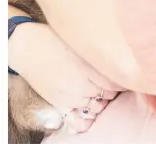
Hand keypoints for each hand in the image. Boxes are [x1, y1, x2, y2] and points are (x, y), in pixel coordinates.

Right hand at [9, 22, 124, 132]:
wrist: (27, 46)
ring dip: (103, 98)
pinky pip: (80, 117)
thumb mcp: (80, 41)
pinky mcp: (60, 103)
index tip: (129, 72)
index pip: (116, 79)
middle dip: (115, 87)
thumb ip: (99, 49)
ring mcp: (70, 95)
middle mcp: (81, 83)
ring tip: (102, 87)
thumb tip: (118, 53)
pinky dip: (89, 111)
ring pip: (97, 105)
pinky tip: (91, 101)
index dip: (125, 78)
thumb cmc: (54, 37)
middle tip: (115, 78)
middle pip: (109, 93)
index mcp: (88, 64)